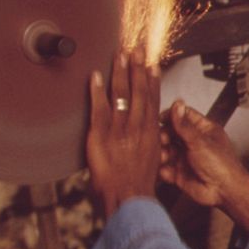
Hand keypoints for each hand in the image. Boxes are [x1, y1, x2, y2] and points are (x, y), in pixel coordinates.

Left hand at [87, 47, 160, 217]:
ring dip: (119, 72)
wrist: (129, 200)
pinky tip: (95, 75)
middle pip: (138, 91)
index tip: (152, 64)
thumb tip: (147, 141)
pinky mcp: (101, 136)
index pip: (152, 99)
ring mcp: (119, 130)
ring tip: (119, 55)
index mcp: (151, 132)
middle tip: (136, 49)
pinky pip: (98, 108)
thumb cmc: (138, 187)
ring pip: (120, 95)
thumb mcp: (152, 162)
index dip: (152, 80)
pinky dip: (96, 90)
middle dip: (137, 68)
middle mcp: (138, 127)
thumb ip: (147, 146)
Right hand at [159, 100, 248, 228]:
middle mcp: (193, 143)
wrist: (224, 191)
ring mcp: (186, 158)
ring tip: (164, 156)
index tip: (161, 118)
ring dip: (162, 153)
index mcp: (203, 130)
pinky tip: (167, 171)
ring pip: (166, 150)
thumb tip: (177, 104)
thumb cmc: (222, 165)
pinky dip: (163, 170)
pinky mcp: (180, 174)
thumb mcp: (200, 141)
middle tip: (163, 139)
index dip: (172, 116)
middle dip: (164, 135)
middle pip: (171, 133)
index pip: (184, 116)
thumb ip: (184, 125)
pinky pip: (165, 169)